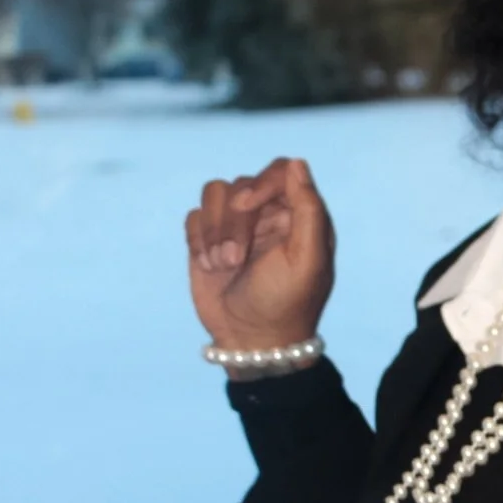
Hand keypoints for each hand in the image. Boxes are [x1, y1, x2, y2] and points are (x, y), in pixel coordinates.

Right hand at [185, 156, 334, 353]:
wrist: (251, 339)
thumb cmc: (285, 302)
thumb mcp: (307, 259)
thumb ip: (308, 210)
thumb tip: (297, 163)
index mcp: (298, 216)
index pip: (280, 171)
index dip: (261, 183)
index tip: (249, 206)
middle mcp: (268, 215)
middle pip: (242, 185)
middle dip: (234, 222)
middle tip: (237, 259)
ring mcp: (236, 227)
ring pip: (214, 195)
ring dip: (214, 232)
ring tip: (224, 266)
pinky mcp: (208, 240)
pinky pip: (194, 216)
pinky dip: (198, 240)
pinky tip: (210, 266)